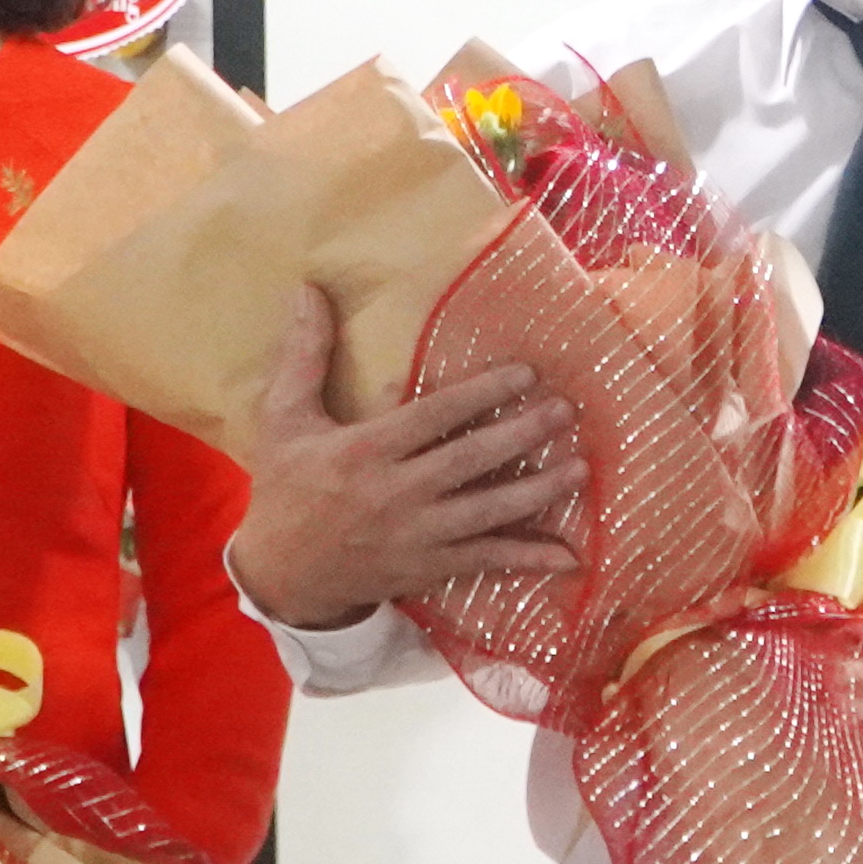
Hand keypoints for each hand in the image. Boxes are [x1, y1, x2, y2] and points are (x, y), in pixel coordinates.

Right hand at [222, 287, 575, 629]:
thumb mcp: (282, 418)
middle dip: (523, 436)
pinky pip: (484, 562)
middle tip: (567, 411)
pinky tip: (568, 555)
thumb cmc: (285, 487)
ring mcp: (416, 537)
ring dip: (537, 492)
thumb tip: (308, 289)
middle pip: (470, 462)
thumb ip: (303, 355)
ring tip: (581, 469)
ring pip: (487, 513)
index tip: (527, 373)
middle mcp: (396, 494)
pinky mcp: (428, 569)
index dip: (483, 394)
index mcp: (364, 451)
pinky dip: (527, 559)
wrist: (281, 574)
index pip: (435, 416)